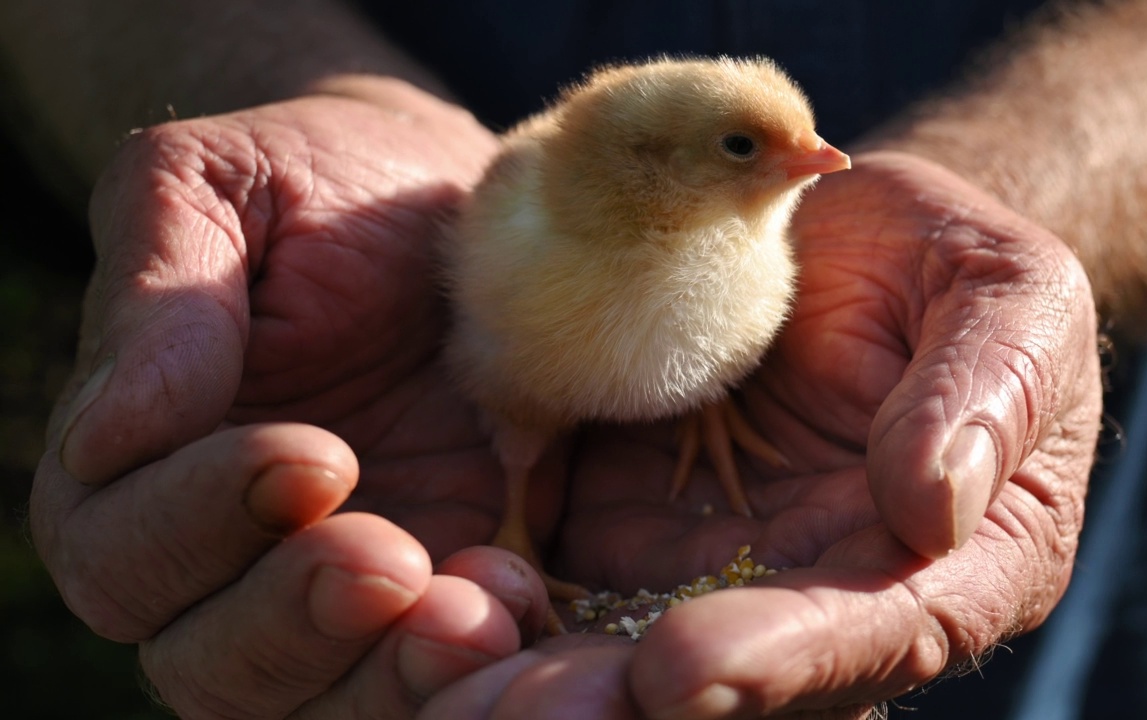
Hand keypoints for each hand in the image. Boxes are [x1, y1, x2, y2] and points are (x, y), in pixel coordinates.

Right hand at [29, 86, 556, 717]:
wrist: (453, 199)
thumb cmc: (319, 184)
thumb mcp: (218, 191)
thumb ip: (159, 299)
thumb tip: (111, 434)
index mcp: (149, 474)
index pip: (124, 550)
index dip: (199, 522)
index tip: (314, 452)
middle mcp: (242, 562)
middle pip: (219, 666)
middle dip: (301, 623)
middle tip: (392, 563)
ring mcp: (364, 592)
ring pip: (341, 698)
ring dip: (403, 675)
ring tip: (486, 610)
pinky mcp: (478, 586)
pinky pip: (480, 663)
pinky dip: (526, 654)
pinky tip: (565, 607)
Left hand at [423, 151, 1102, 717]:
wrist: (848, 239)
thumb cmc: (953, 271)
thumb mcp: (1010, 301)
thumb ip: (982, 394)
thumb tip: (929, 506)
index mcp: (950, 566)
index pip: (874, 637)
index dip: (784, 665)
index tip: (681, 672)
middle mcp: (827, 594)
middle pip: (735, 688)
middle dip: (625, 709)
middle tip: (522, 716)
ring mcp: (724, 570)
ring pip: (632, 657)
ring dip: (543, 681)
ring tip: (450, 668)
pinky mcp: (638, 528)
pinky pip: (569, 587)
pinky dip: (507, 607)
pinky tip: (435, 603)